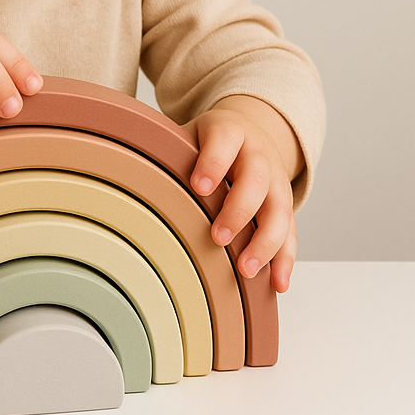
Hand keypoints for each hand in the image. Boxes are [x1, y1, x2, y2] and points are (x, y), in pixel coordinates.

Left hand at [186, 96, 302, 292]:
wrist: (251, 131)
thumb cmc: (211, 140)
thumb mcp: (190, 134)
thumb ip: (167, 151)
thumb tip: (123, 173)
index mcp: (230, 131)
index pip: (224, 141)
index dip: (213, 163)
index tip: (199, 187)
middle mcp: (258, 154)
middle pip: (257, 179)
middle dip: (239, 210)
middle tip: (218, 236)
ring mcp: (277, 181)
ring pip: (279, 210)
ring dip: (266, 242)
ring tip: (246, 269)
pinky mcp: (286, 205)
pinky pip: (291, 233)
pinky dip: (285, 259)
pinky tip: (277, 283)